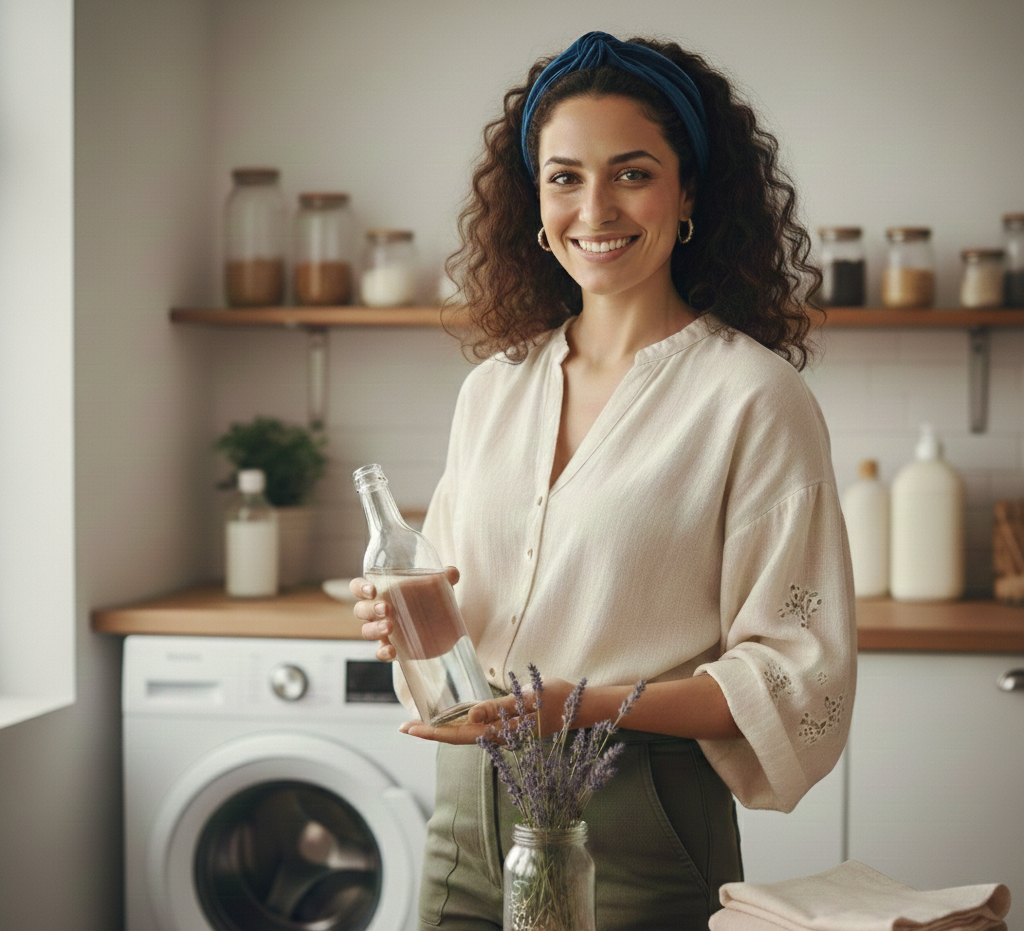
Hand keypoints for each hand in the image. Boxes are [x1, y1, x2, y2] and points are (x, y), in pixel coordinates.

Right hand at [349, 566, 459, 662]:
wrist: (441, 626)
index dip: (360, 588)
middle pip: (360, 610)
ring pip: (367, 631)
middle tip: (386, 608)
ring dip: (375, 629)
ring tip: (390, 627)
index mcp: (381, 592)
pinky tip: (392, 651)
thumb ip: (443, 578)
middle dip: (369, 609)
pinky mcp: (391, 648)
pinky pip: (379, 652)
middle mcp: (377, 611)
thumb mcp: (436, 587)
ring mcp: (382, 631)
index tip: (373, 590)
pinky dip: (383, 652)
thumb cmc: (428, 599)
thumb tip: (452, 572)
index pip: (359, 587)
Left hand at [399, 675, 578, 744]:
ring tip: (420, 723)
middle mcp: (500, 737)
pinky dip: (461, 725)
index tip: (410, 728)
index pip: (459, 735)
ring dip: (443, 730)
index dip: (432, 732)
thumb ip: (500, 709)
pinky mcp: (510, 728)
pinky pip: (480, 730)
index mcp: (502, 732)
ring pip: (467, 735)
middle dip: (430, 732)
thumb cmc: (559, 699)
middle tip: (404, 727)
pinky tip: (452, 720)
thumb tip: (470, 715)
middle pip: (457, 737)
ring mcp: (505, 734)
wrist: (584, 708)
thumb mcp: (531, 698)